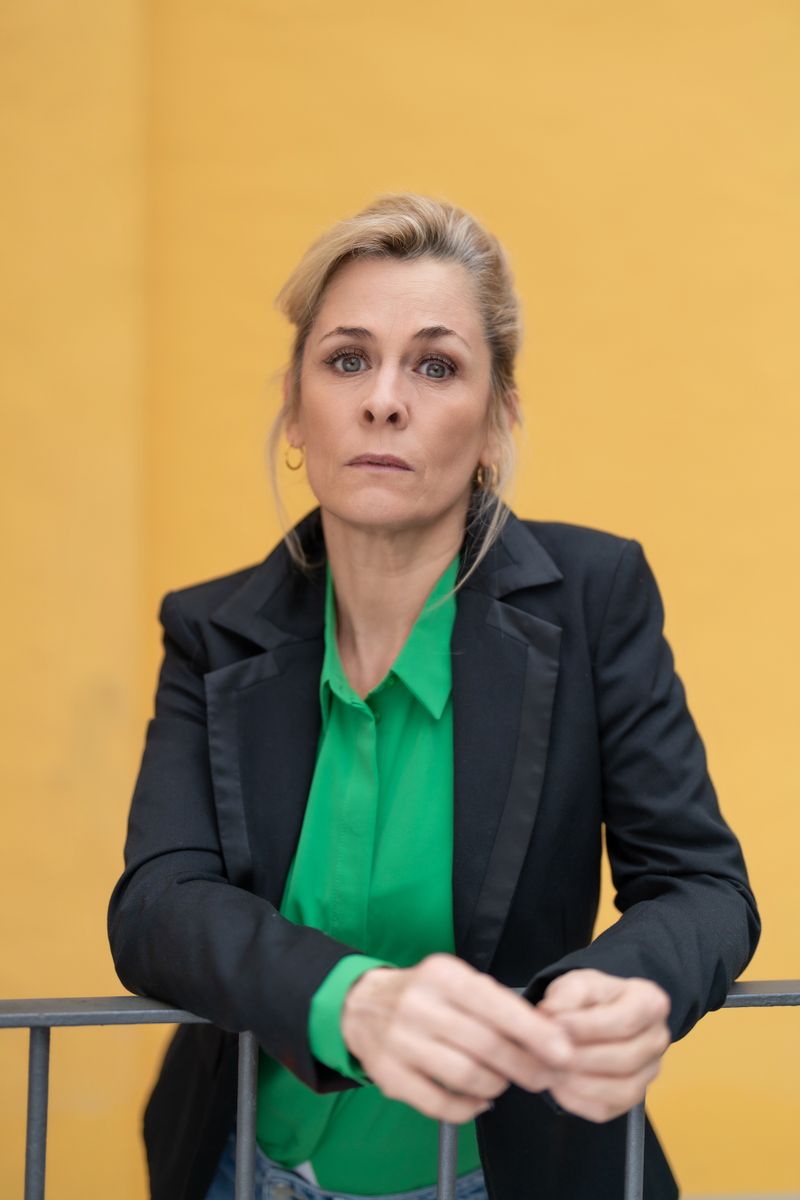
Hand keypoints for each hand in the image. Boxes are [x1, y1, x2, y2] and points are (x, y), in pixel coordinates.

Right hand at [341, 953, 573, 1123]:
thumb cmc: (425, 994)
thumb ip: (497, 1003)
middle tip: (544, 1076)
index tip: (563, 1052)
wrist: (361, 1005)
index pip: (496, 1005)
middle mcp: (418, 1004)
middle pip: (486, 1045)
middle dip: (524, 1066)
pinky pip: (440, 1104)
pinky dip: (468, 1108)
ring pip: (466, 1076)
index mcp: (442, 974)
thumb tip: (548, 1035)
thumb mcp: (457, 981)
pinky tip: (478, 1101)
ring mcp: (400, 1041)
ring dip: (496, 1086)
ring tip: (503, 1082)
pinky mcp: (388, 1075)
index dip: (534, 1032)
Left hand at [537, 969, 670, 1122]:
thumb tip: (550, 1013)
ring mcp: (648, 1073)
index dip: (587, 1026)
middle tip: (547, 1051)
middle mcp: (658, 1040)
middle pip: (625, 1058)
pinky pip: (607, 1108)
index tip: (555, 1024)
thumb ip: (566, 995)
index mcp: (650, 1003)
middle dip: (581, 1057)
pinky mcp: (632, 1099)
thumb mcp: (578, 983)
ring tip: (550, 1067)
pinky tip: (557, 1083)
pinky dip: (577, 1099)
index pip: (625, 1021)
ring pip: (621, 1090)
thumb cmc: (589, 998)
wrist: (593, 1016)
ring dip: (579, 1082)